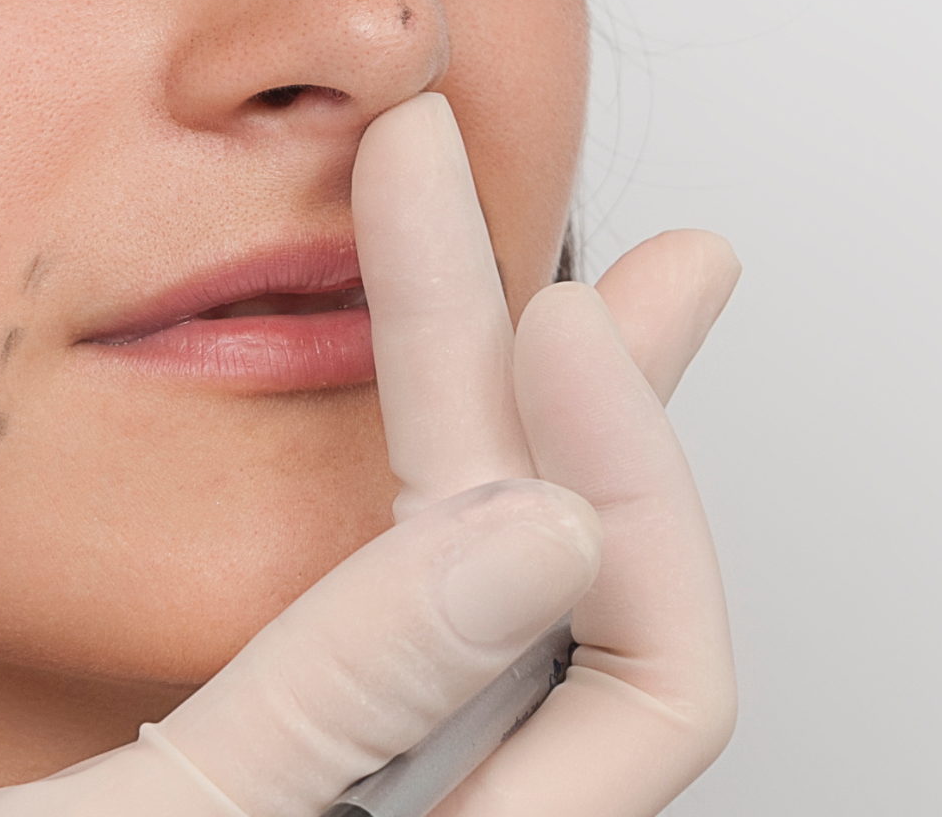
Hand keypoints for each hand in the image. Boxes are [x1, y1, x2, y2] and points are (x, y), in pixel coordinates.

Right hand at [0, 93, 738, 816]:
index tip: (542, 307)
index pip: (642, 686)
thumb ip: (343, 691)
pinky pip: (400, 621)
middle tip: (480, 187)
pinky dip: (421, 491)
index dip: (619, 476)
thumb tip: (543, 531)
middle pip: (565, 601)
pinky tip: (437, 421)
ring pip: (490, 600)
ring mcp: (374, 809)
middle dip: (527, 373)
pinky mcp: (299, 781)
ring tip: (547, 288)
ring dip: (505, 420)